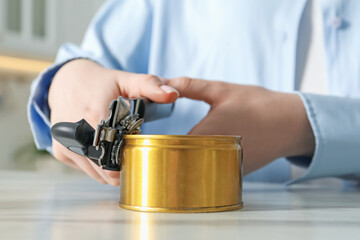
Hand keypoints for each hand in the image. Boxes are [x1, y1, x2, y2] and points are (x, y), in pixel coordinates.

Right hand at [49, 59, 178, 184]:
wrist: (65, 81)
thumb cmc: (100, 82)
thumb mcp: (127, 79)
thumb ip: (150, 86)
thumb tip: (173, 94)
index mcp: (93, 116)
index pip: (114, 156)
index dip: (129, 161)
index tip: (138, 155)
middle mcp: (75, 134)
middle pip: (106, 170)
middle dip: (121, 165)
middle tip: (130, 151)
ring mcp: (65, 145)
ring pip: (95, 174)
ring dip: (108, 167)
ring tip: (115, 147)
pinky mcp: (59, 151)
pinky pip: (85, 169)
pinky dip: (96, 164)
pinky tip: (101, 146)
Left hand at [168, 77, 314, 173]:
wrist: (291, 123)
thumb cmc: (257, 104)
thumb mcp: (221, 90)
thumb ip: (191, 86)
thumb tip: (164, 81)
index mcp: (206, 135)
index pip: (171, 146)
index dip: (159, 141)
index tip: (149, 137)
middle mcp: (215, 157)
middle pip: (182, 161)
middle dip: (171, 152)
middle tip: (160, 143)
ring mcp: (226, 168)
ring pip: (198, 168)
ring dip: (188, 159)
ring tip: (179, 150)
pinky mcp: (236, 173)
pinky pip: (214, 171)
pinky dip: (206, 163)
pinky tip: (205, 152)